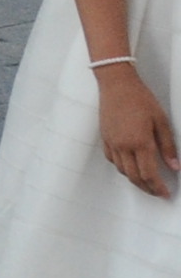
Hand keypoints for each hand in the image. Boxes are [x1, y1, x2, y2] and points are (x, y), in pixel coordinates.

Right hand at [97, 64, 179, 197]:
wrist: (117, 84)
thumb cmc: (140, 98)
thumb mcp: (161, 121)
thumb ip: (168, 146)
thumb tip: (174, 166)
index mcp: (140, 142)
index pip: (149, 174)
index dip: (158, 187)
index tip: (165, 194)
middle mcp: (123, 146)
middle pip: (134, 176)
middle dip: (147, 188)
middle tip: (157, 192)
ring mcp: (112, 142)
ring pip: (122, 170)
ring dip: (134, 179)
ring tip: (146, 181)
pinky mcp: (104, 137)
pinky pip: (112, 159)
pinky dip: (122, 167)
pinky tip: (130, 165)